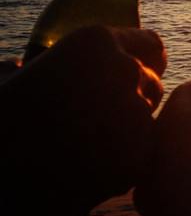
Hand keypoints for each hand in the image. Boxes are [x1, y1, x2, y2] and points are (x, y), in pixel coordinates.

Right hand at [0, 25, 164, 215]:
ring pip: (147, 122)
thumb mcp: (9, 80)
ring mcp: (136, 114)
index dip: (142, 61)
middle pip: (151, 83)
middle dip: (133, 98)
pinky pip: (140, 157)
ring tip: (83, 148)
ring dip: (128, 132)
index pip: (148, 45)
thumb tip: (19, 68)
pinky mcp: (139, 157)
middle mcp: (125, 70)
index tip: (137, 75)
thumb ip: (34, 66)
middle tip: (101, 121)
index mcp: (97, 42)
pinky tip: (85, 173)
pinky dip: (121, 165)